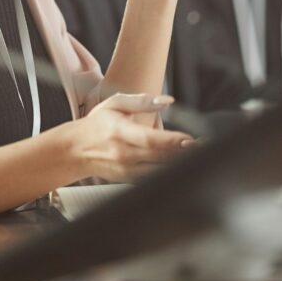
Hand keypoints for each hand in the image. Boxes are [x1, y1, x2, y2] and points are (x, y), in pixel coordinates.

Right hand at [65, 93, 195, 181]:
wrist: (75, 150)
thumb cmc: (96, 124)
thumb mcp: (114, 104)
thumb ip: (141, 101)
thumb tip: (167, 100)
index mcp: (118, 132)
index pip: (148, 139)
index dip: (171, 142)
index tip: (190, 140)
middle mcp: (123, 154)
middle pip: (159, 157)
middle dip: (185, 153)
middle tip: (206, 146)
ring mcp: (126, 170)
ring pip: (160, 171)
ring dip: (181, 165)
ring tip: (201, 155)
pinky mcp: (129, 180)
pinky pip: (154, 179)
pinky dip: (170, 173)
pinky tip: (185, 166)